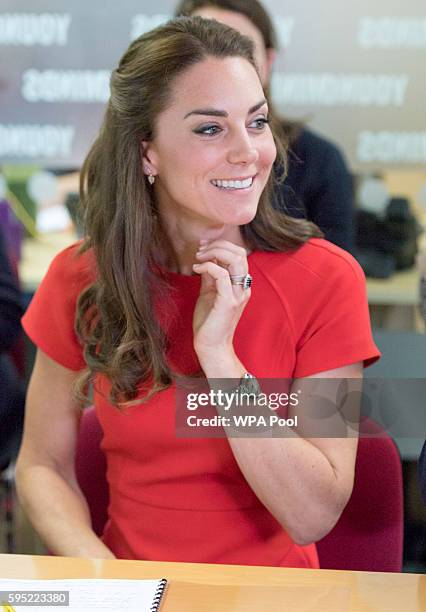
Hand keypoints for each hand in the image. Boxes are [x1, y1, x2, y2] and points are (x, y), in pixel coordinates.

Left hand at [192, 239, 250, 361]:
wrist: (211, 346)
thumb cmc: (209, 322)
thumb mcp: (209, 293)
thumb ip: (210, 276)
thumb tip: (206, 260)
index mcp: (240, 284)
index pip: (238, 254)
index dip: (221, 245)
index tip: (202, 246)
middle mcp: (243, 287)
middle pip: (239, 253)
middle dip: (218, 245)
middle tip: (200, 249)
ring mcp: (237, 294)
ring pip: (235, 260)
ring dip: (214, 252)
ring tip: (198, 257)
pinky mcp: (229, 302)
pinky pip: (223, 275)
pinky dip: (208, 267)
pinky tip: (196, 269)